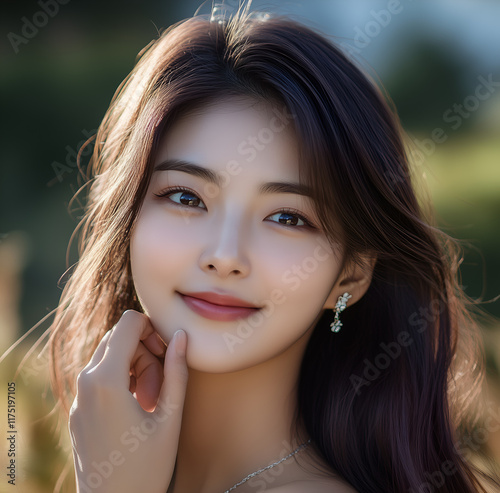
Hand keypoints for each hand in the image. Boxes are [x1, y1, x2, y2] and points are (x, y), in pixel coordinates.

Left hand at [68, 310, 187, 492]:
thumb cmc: (146, 468)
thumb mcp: (169, 418)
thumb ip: (177, 371)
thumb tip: (182, 336)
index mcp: (106, 380)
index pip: (128, 323)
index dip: (153, 329)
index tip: (166, 353)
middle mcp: (85, 383)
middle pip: (118, 338)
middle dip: (144, 351)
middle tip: (161, 384)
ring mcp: (79, 398)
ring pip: (109, 356)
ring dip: (134, 366)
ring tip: (150, 400)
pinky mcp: (78, 411)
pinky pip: (100, 377)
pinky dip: (121, 380)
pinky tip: (136, 408)